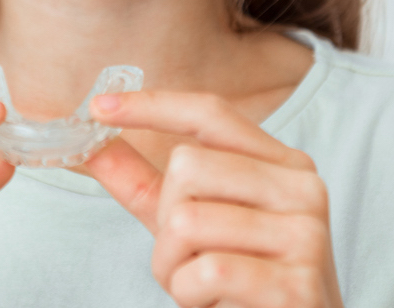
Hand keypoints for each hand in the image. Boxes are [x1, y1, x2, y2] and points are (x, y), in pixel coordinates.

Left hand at [83, 91, 342, 307]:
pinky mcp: (296, 284)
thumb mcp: (190, 226)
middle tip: (190, 259)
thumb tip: (88, 146)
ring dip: (175, 268)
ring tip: (207, 288)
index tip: (97, 107)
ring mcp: (305, 235)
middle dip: (164, 221)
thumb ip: (143, 183)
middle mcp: (302, 188)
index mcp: (282, 164)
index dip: (153, 106)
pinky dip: (192, 295)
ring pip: (187, 221)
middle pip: (186, 166)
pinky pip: (206, 271)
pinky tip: (221, 304)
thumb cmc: (241, 282)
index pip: (211, 115)